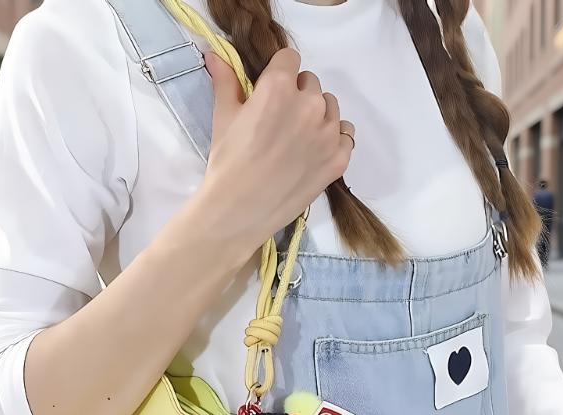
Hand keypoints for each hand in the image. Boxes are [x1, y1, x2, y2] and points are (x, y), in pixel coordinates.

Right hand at [201, 48, 353, 254]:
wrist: (240, 212)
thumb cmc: (228, 163)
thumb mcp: (224, 117)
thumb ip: (226, 81)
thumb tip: (215, 55)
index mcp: (279, 87)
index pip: (290, 59)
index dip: (280, 73)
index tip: (271, 91)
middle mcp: (310, 104)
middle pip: (311, 83)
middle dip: (297, 95)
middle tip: (280, 122)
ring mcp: (328, 133)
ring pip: (331, 107)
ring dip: (318, 115)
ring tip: (298, 139)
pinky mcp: (339, 159)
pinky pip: (347, 135)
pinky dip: (334, 138)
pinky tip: (315, 151)